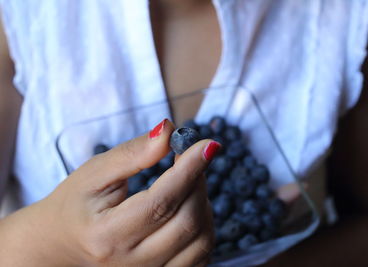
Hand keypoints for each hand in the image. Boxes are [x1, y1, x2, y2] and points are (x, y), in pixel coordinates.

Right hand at [0, 119, 218, 266]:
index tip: (208, 145)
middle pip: (186, 221)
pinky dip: (205, 226)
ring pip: (201, 240)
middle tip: (192, 158)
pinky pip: (202, 255)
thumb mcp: (95, 171)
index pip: (161, 202)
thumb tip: (169, 131)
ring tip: (187, 183)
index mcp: (107, 234)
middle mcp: (130, 262)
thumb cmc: (78, 202)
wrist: (65, 240)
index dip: (189, 170)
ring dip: (204, 203)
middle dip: (198, 182)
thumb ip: (133, 153)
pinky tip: (190, 206)